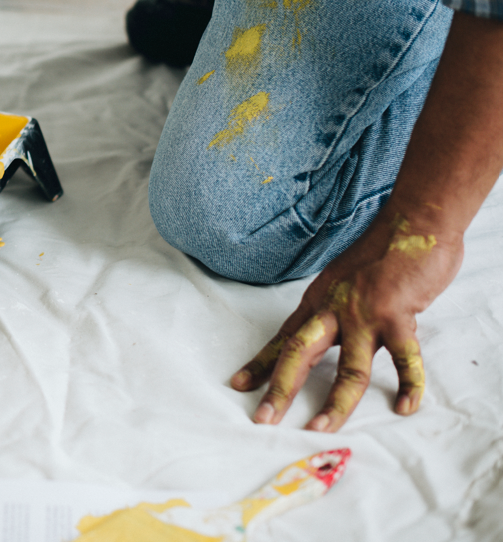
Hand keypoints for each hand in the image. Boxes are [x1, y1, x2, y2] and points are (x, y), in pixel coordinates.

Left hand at [231, 207, 461, 431]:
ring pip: (347, 369)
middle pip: (299, 354)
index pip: (283, 339)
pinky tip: (405, 406)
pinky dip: (408, 385)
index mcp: (318, 302)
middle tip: (263, 418)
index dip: (261, 364)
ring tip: (322, 428)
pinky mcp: (397, 315)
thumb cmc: (380, 254)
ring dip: (335, 403)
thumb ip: (335, 309)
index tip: (239, 384)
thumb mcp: (344, 282)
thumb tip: (328, 332)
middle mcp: (333, 309)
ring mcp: (364, 314)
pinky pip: (403, 358)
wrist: (412, 222)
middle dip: (280, 389)